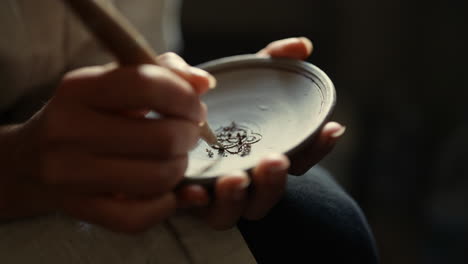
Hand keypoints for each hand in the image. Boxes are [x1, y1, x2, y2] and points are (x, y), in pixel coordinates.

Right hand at [0, 56, 215, 232]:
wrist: (33, 160)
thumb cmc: (88, 115)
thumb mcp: (115, 83)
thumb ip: (162, 73)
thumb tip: (204, 83)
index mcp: (79, 88)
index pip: (146, 84)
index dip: (184, 97)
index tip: (195, 107)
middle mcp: (68, 130)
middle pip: (161, 138)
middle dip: (189, 136)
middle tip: (189, 134)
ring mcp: (70, 174)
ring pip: (156, 178)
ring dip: (180, 168)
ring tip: (175, 158)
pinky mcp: (79, 208)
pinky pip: (137, 217)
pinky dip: (164, 206)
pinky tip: (165, 192)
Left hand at [176, 37, 345, 229]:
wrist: (167, 116)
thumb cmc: (214, 100)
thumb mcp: (240, 75)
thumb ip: (268, 59)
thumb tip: (302, 47)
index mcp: (262, 156)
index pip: (298, 160)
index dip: (317, 148)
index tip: (331, 128)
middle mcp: (243, 181)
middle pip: (268, 196)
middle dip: (275, 182)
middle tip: (276, 161)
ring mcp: (212, 194)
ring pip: (231, 212)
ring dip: (237, 198)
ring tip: (236, 179)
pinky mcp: (182, 196)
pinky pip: (188, 209)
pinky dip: (193, 202)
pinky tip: (193, 191)